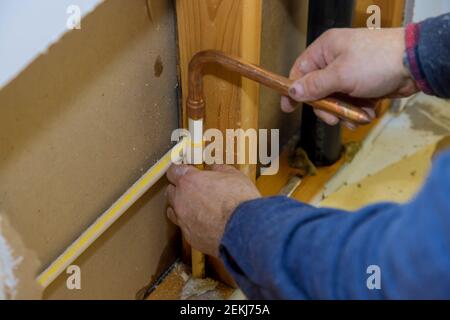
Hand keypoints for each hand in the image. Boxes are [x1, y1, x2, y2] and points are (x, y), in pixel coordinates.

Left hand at [165, 164, 260, 256]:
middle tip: (193, 188)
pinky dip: (191, 224)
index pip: (173, 171)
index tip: (186, 171)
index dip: (179, 170)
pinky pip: (185, 228)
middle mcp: (181, 201)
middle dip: (179, 189)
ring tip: (196, 207)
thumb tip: (213, 168)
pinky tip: (205, 223)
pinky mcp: (190, 237)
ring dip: (180, 207)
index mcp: (189, 181)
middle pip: (170, 191)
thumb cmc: (240, 200)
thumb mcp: (233, 175)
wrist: (245, 229)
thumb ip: (218, 169)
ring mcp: (183, 220)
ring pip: (172, 211)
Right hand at [281, 28, 418, 124]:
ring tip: (356, 116)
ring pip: (335, 100)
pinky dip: (357, 111)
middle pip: (317, 91)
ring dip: (344, 112)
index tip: (288, 108)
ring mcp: (350, 74)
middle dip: (326, 108)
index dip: (294, 90)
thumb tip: (292, 91)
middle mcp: (335, 61)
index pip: (300, 71)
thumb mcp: (340, 75)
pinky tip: (367, 113)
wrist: (414, 64)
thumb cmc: (375, 62)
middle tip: (334, 117)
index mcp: (325, 50)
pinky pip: (351, 103)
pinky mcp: (363, 85)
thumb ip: (314, 85)